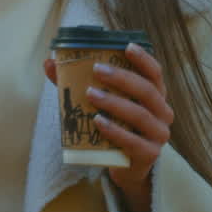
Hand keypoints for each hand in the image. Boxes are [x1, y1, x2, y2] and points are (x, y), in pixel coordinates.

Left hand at [43, 42, 171, 211]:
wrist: (124, 165)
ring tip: (90, 94)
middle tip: (97, 69)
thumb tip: (49, 62)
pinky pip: (134, 141)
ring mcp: (158, 134)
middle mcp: (162, 112)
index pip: (155, 73)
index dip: (144, 59)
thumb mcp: (99, 102)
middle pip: (147, 91)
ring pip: (140, 114)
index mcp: (153, 95)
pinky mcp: (149, 154)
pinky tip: (98, 121)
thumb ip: (76, 82)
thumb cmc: (114, 125)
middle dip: (122, 78)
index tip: (127, 46)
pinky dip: (115, 130)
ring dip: (114, 102)